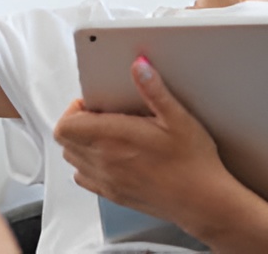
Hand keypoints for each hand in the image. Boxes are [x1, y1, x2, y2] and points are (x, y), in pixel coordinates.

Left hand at [53, 57, 233, 225]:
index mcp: (114, 139)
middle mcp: (104, 162)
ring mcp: (107, 181)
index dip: (74, 109)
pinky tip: (109, 157)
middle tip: (100, 114)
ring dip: (80, 143)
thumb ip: (154, 90)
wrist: (202, 200)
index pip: (66, 125)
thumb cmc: (192, 161)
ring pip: (72, 159)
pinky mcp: (114, 195)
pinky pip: (83, 179)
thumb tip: (139, 67)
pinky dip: (87, 165)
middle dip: (76, 122)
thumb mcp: (177, 118)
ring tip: (105, 134)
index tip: (93, 103)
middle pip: (65, 140)